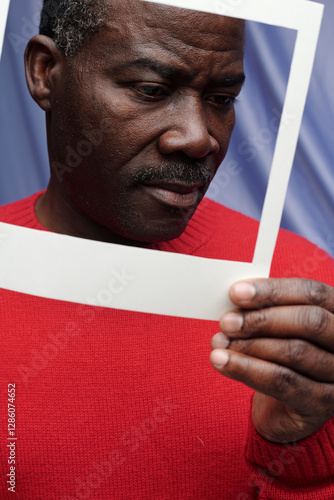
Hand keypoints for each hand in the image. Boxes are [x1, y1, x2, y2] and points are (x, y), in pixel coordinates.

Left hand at [210, 278, 333, 442]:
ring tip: (219, 343)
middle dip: (262, 319)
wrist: (286, 407)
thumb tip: (236, 296)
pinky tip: (222, 362)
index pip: (312, 293)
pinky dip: (247, 370)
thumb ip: (265, 309)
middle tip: (226, 322)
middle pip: (309, 321)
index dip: (272, 290)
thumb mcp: (278, 327)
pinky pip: (284, 383)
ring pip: (295, 352)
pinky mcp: (324, 403)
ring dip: (249, 346)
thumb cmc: (281, 355)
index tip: (235, 293)